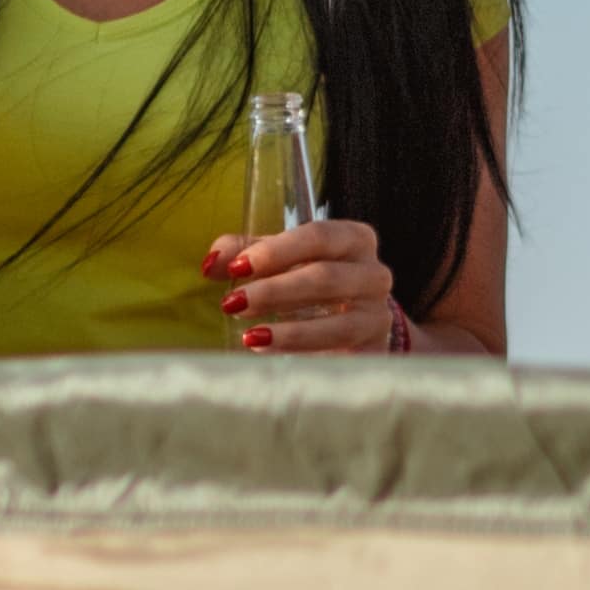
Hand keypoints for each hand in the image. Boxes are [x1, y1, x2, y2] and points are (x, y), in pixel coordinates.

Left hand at [209, 213, 412, 356]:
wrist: (354, 320)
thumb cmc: (311, 281)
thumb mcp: (280, 259)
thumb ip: (244, 253)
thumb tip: (211, 262)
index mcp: (353, 238)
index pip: (318, 236)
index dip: (276, 251)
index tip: (238, 268)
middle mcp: (374, 273)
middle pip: (325, 277)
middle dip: (275, 292)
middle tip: (233, 304)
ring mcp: (377, 314)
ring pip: (339, 322)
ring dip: (290, 331)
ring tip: (250, 336)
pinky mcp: (374, 349)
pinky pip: (341, 353)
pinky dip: (302, 352)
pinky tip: (268, 351)